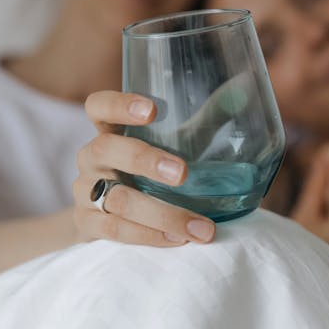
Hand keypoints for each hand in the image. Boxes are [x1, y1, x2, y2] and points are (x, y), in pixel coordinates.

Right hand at [72, 91, 215, 246]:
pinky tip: (177, 240)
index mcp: (108, 130)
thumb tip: (244, 89)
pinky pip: (114, 229)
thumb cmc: (148, 171)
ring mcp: (84, 191)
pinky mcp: (86, 224)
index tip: (152, 110)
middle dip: (144, 160)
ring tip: (200, 227)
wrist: (108, 217)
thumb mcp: (172, 143)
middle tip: (182, 173)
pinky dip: (149, 236)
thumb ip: (205, 118)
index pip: (99, 106)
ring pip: (116, 198)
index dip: (119, 104)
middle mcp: (91, 157)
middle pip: (106, 149)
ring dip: (161, 213)